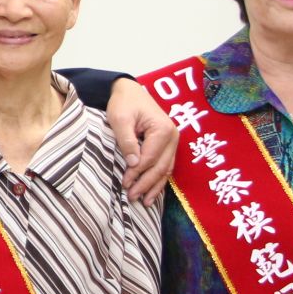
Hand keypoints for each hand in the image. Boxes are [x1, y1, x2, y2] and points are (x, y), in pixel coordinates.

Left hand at [106, 79, 178, 206]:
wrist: (129, 91)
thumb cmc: (124, 103)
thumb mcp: (120, 119)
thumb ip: (126, 141)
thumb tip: (133, 164)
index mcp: (162, 130)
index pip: (150, 158)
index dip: (137, 173)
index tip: (124, 183)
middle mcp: (172, 137)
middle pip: (160, 167)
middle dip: (146, 184)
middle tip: (132, 197)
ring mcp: (173, 142)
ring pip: (165, 170)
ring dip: (154, 187)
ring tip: (143, 202)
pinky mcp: (168, 145)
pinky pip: (165, 166)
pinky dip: (159, 180)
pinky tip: (152, 192)